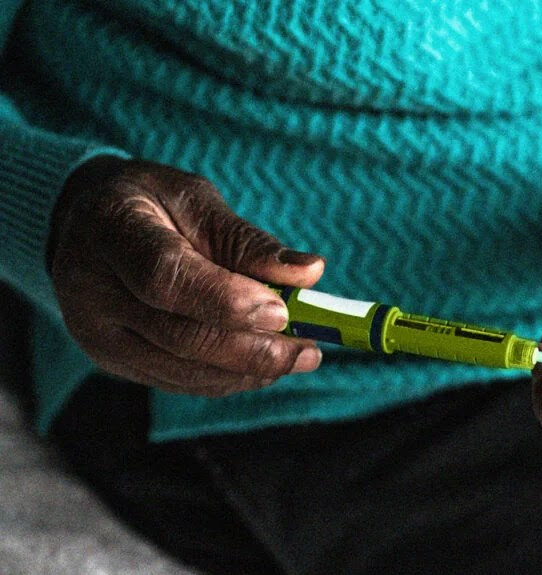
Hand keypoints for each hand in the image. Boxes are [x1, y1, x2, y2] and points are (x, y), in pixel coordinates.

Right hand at [49, 156, 324, 395]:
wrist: (90, 228)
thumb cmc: (152, 206)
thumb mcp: (195, 200)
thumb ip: (247, 240)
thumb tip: (310, 273)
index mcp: (110, 230)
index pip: (165, 277)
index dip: (225, 300)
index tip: (282, 312)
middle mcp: (91, 290)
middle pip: (179, 335)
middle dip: (252, 347)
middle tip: (308, 348)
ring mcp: (97, 334)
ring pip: (183, 369)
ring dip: (250, 369)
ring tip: (301, 356)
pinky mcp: (112, 362)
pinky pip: (179, 381)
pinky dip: (230, 377)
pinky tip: (266, 365)